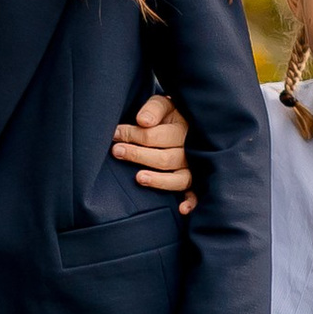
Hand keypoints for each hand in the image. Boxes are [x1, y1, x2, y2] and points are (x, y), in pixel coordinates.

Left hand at [112, 89, 196, 211]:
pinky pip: (197, 195)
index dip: (132, 135)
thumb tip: (142, 121)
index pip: (155, 136)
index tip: (115, 134)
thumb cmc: (172, 114)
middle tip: (117, 151)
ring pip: (179, 179)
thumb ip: (154, 109)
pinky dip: (191, 203)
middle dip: (138, 155)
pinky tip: (181, 210)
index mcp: (183, 129)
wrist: (193, 120)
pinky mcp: (197, 181)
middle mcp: (192, 151)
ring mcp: (195, 168)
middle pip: (164, 158)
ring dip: (159, 180)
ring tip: (139, 178)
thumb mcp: (164, 104)